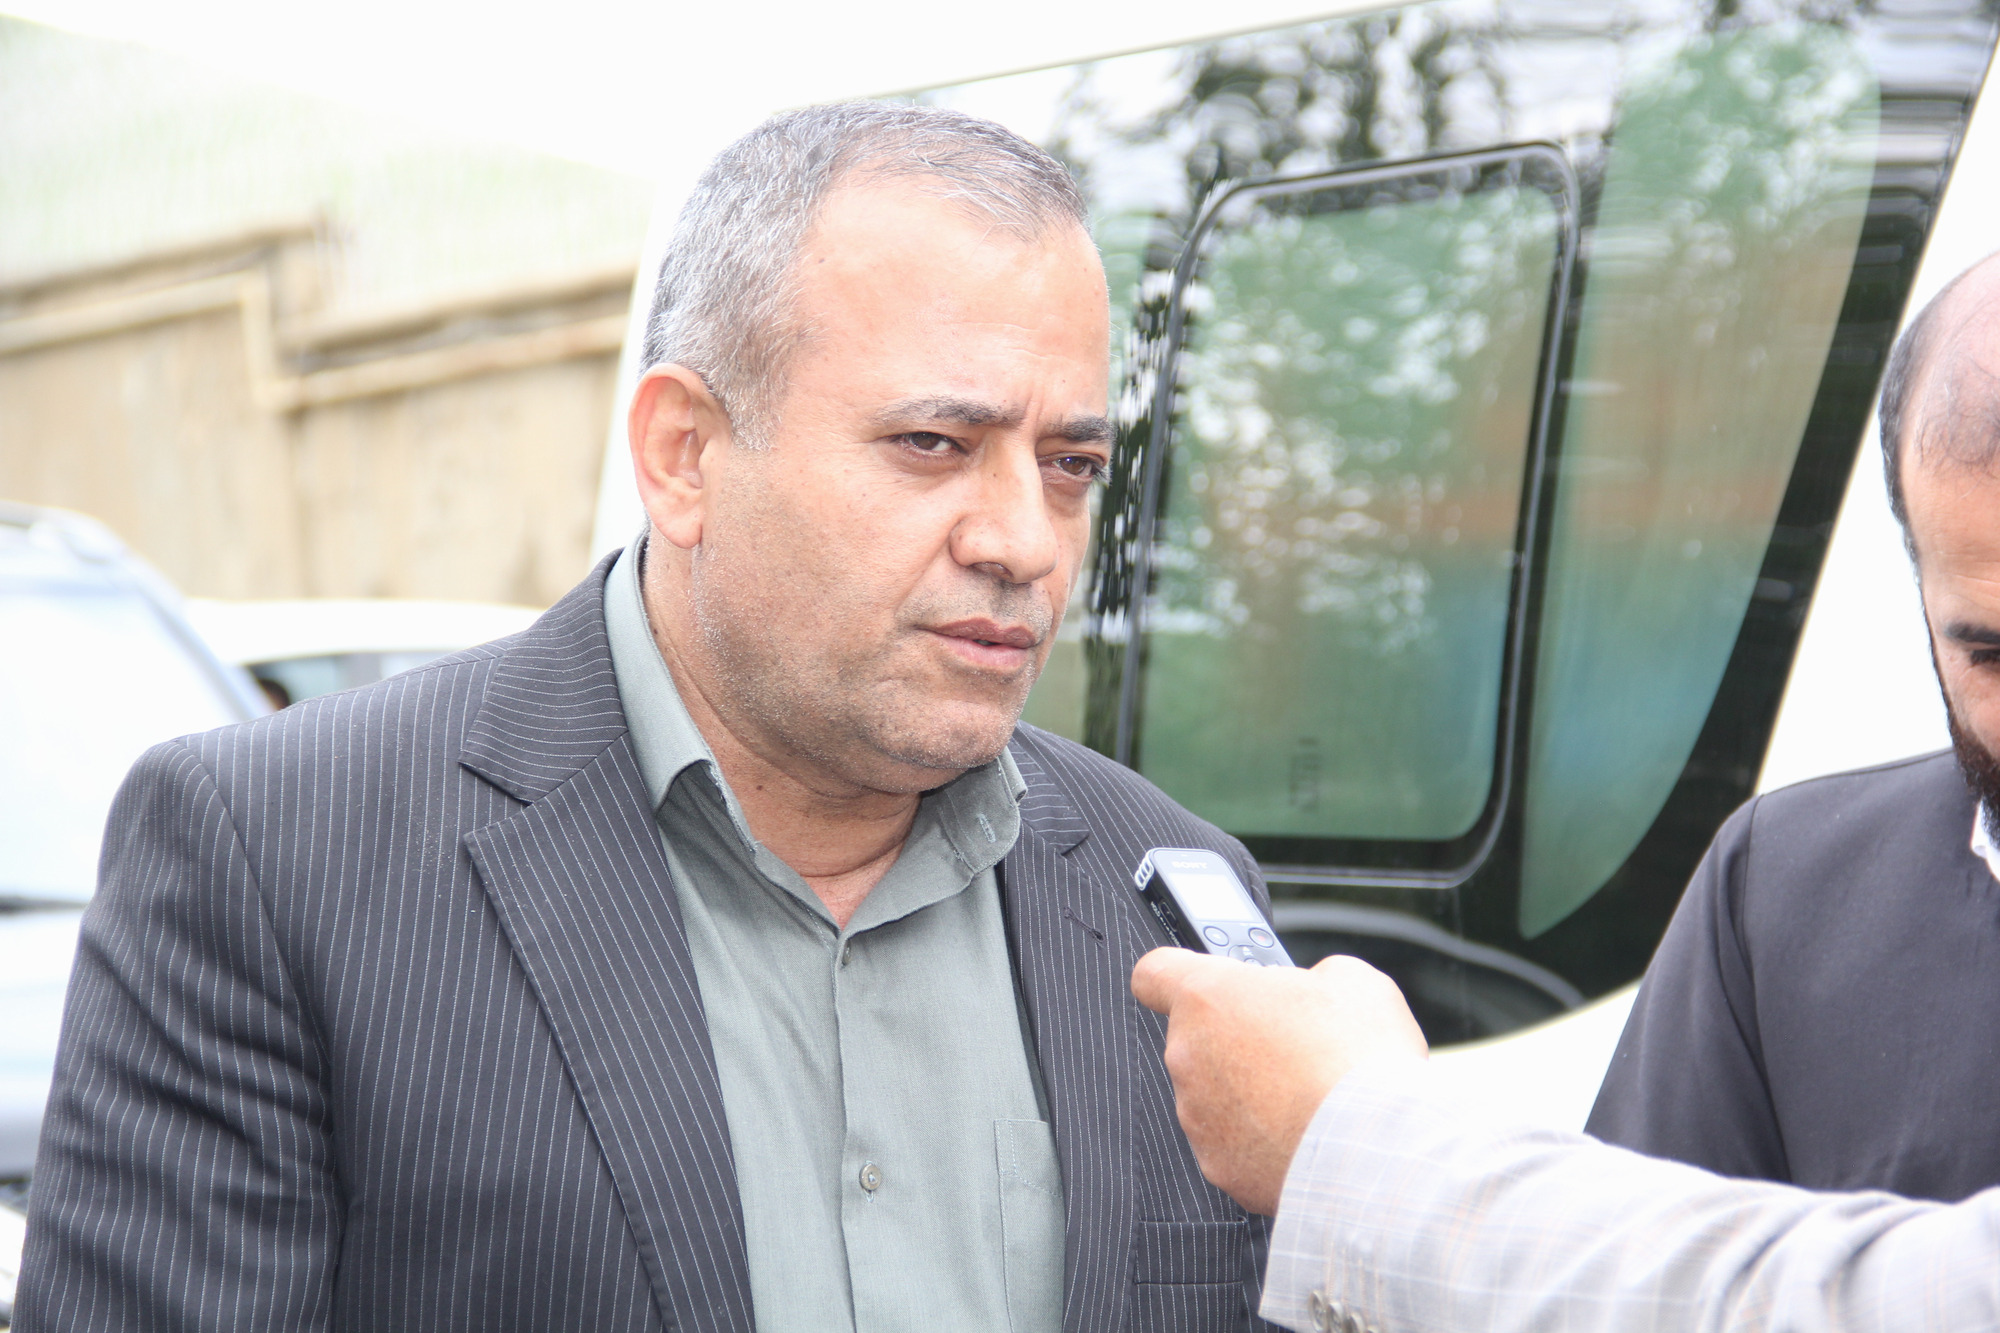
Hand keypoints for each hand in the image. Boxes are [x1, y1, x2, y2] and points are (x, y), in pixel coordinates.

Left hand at [1131, 949, 1427, 1215]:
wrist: (1373, 1148)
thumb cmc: (1360, 1058)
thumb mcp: (1348, 980)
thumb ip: (1309, 977)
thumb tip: (1311, 990)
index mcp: (1208, 997)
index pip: (1154, 973)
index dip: (1176, 973)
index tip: (1199, 982)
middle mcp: (1188, 1056)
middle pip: (1199, 1038)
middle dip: (1240, 1038)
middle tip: (1292, 1044)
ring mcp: (1197, 1116)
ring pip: (1215, 1094)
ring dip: (1250, 1091)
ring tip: (1309, 1095)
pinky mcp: (1218, 1166)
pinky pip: (1233, 1143)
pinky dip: (1262, 1140)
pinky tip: (1306, 1133)